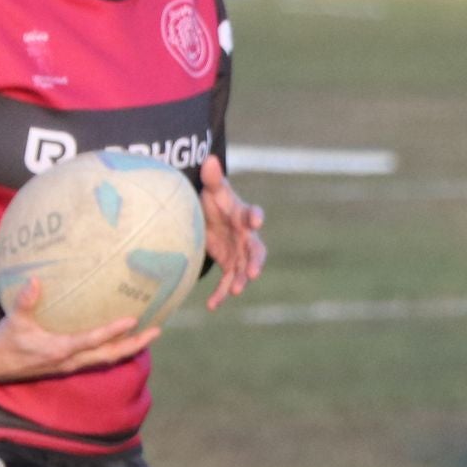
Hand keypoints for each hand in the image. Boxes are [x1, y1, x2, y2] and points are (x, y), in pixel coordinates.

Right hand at [0, 284, 160, 381]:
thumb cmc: (6, 341)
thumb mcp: (14, 320)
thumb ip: (25, 301)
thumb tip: (36, 280)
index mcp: (60, 350)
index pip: (93, 341)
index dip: (113, 332)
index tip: (133, 320)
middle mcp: (71, 360)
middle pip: (110, 355)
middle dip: (135, 344)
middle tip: (157, 331)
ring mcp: (72, 364)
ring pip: (107, 358)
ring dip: (129, 348)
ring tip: (149, 335)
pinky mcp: (70, 364)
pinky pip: (99, 357)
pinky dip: (114, 348)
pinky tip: (124, 337)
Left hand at [198, 154, 265, 309]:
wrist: (211, 217)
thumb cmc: (215, 200)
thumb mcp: (212, 190)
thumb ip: (212, 178)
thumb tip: (210, 160)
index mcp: (243, 215)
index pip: (253, 215)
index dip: (255, 217)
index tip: (255, 221)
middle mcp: (246, 237)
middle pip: (256, 250)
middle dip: (255, 261)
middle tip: (253, 271)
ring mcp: (240, 253)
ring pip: (244, 269)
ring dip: (241, 280)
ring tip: (236, 291)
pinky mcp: (230, 266)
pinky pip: (228, 282)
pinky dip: (221, 294)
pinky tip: (212, 306)